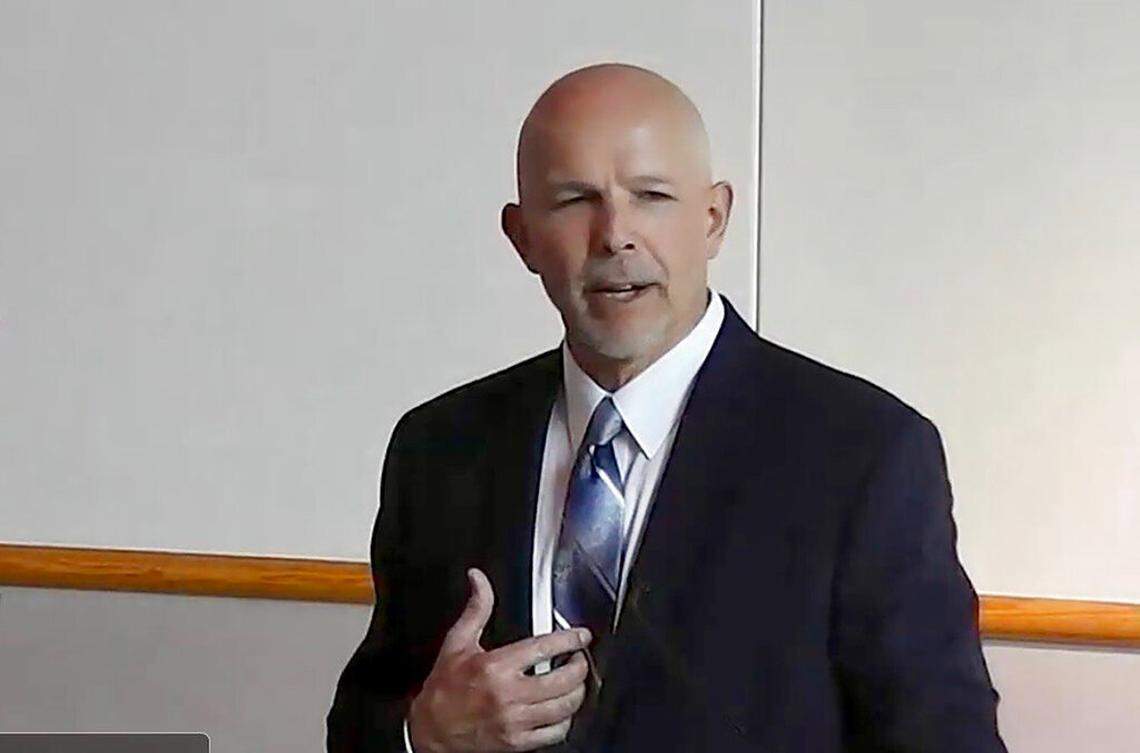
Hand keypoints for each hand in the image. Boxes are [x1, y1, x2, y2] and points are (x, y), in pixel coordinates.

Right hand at [407, 568, 592, 751]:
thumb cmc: (443, 688)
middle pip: (563, 680)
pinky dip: (566, 721)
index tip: (581, 636)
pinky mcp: (517, 743)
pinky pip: (555, 733)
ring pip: (564, 707)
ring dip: (577, 693)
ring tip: (575, 683)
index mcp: (495, 667)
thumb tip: (479, 580)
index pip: (545, 648)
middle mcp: (507, 694)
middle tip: (580, 659)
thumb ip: (476, 609)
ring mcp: (514, 721)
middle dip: (580, 667)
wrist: (430, 731)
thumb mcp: (457, 642)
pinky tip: (562, 711)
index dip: (570, 639)